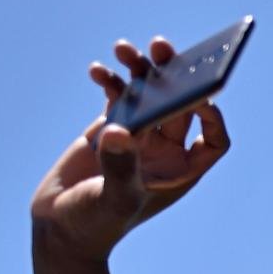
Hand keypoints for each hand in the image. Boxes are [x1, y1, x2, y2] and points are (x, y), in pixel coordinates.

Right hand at [31, 36, 230, 260]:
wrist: (60, 226)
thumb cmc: (96, 223)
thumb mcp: (113, 199)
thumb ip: (120, 168)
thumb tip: (120, 132)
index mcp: (181, 171)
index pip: (212, 140)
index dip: (212, 117)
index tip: (199, 95)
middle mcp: (166, 151)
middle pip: (182, 105)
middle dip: (173, 75)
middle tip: (162, 47)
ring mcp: (139, 137)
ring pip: (150, 94)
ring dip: (140, 70)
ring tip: (124, 49)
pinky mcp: (110, 127)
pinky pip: (118, 96)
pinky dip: (110, 81)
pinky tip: (98, 70)